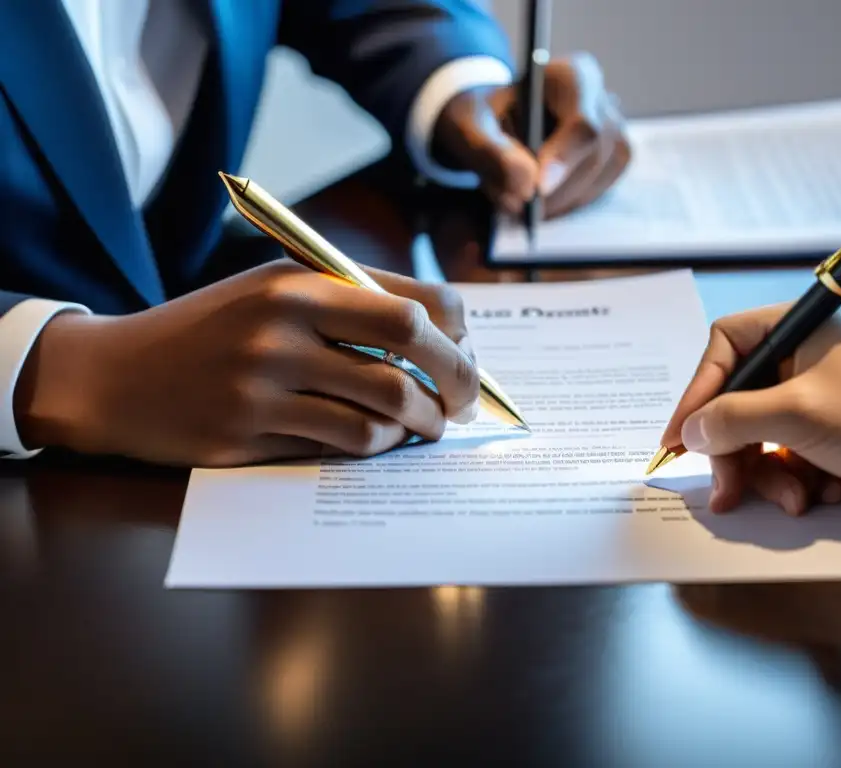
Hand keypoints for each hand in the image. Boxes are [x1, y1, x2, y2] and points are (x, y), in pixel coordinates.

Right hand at [14, 261, 479, 466]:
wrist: (114, 375)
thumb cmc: (208, 331)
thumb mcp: (270, 291)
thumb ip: (346, 300)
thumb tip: (437, 330)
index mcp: (297, 280)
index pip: (411, 298)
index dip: (457, 328)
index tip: (466, 346)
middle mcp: (284, 324)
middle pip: (410, 348)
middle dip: (457, 379)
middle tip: (466, 399)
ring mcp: (266, 381)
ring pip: (384, 405)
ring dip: (422, 422)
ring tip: (430, 425)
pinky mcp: (251, 431)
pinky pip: (344, 442)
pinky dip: (378, 445)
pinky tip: (382, 441)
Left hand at [433, 52, 629, 218]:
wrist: (494, 123)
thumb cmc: (482, 118)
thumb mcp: (468, 125)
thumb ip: (489, 150)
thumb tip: (527, 186)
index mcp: (571, 77)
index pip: (582, 124)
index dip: (563, 159)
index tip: (537, 190)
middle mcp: (601, 101)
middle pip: (591, 158)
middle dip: (553, 191)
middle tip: (515, 207)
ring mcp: (615, 132)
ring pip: (595, 181)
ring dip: (556, 202)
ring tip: (519, 199)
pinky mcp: (614, 162)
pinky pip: (596, 194)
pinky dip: (565, 205)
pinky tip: (540, 201)